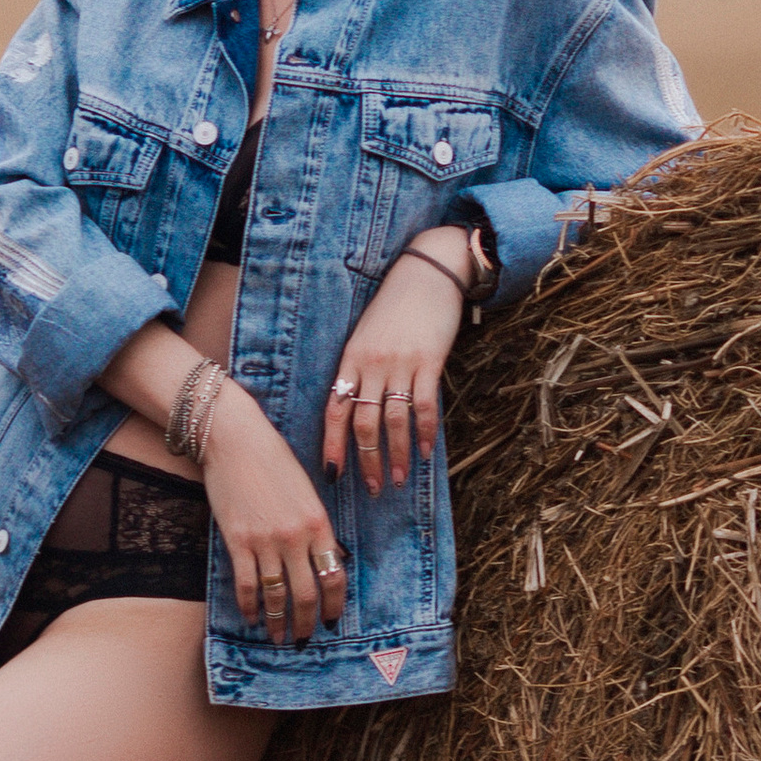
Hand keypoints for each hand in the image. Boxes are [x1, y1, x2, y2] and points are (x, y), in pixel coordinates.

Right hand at [199, 382, 346, 643]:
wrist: (237, 440)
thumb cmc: (274, 460)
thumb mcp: (306, 492)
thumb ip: (316, 527)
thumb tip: (327, 560)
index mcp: (319, 522)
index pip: (335, 576)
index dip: (334, 605)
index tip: (332, 621)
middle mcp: (296, 536)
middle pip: (306, 594)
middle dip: (306, 622)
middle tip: (303, 639)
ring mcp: (266, 540)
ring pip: (276, 595)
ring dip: (277, 622)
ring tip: (276, 637)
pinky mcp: (238, 540)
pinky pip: (246, 585)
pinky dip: (250, 606)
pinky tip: (251, 618)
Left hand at [324, 227, 470, 494]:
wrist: (427, 272)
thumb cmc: (396, 305)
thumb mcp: (366, 334)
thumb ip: (360, 368)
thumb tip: (357, 408)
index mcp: (351, 359)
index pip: (335, 409)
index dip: (332, 444)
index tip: (333, 474)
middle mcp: (371, 364)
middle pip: (363, 423)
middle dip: (366, 461)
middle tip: (372, 489)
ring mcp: (400, 363)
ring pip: (393, 421)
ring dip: (395, 455)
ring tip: (399, 479)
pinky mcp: (429, 361)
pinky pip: (425, 406)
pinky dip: (425, 432)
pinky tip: (426, 451)